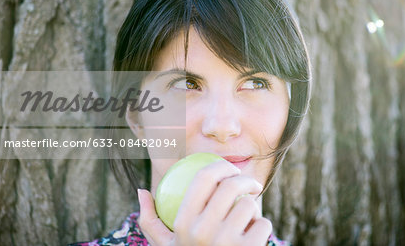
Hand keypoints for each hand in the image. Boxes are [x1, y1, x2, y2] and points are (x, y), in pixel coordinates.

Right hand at [137, 160, 272, 245]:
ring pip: (249, 205)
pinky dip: (261, 227)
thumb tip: (142, 190)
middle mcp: (202, 232)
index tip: (231, 169)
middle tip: (251, 185)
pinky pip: (263, 224)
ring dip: (253, 209)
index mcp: (182, 224)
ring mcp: (226, 243)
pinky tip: (254, 234)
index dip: (221, 166)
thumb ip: (150, 220)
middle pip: (231, 186)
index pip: (203, 178)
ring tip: (247, 218)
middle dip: (246, 180)